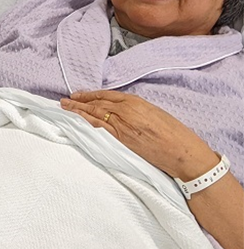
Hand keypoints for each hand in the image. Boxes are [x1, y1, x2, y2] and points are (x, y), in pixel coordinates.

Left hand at [60, 90, 218, 180]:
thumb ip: (135, 109)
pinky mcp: (121, 140)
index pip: (106, 95)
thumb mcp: (154, 113)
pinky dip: (86, 124)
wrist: (183, 153)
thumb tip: (120, 110)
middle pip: (97, 104)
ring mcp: (122, 126)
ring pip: (94, 115)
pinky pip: (99, 129)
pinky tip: (76, 122)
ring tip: (64, 108)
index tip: (79, 94)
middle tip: (64, 100)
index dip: (90, 94)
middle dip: (79, 102)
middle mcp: (126, 111)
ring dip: (78, 111)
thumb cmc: (174, 133)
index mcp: (135, 101)